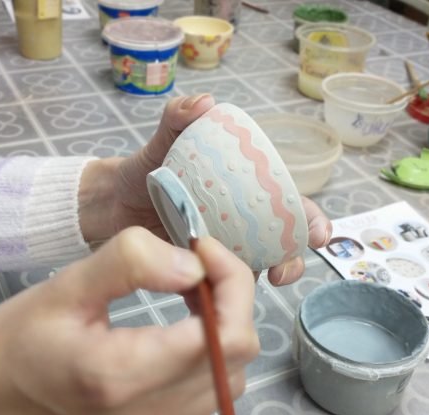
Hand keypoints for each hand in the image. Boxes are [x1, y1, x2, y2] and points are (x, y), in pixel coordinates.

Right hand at [0, 229, 258, 414]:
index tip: (202, 249)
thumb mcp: (65, 286)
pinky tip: (179, 327)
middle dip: (232, 300)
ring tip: (188, 293)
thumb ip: (132, 264)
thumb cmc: (12, 340)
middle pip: (239, 357)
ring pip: (231, 378)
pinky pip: (206, 393)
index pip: (226, 336)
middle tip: (196, 266)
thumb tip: (195, 266)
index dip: (232, 282)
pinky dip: (209, 354)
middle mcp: (145, 414)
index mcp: (121, 375)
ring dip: (223, 328)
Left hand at [78, 94, 331, 286]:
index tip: (316, 233)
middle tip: (283, 271)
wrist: (112, 204)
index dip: (310, 219)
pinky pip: (219, 287)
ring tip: (253, 286)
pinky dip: (223, 296)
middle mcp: (241, 224)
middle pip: (282, 244)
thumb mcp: (162, 143)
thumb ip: (178, 119)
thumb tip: (206, 103)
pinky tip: (215, 298)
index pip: (288, 204)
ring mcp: (222, 250)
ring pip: (256, 270)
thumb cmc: (145, 171)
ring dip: (261, 282)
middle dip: (293, 259)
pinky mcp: (200, 272)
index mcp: (244, 192)